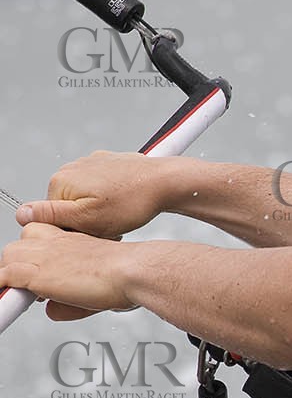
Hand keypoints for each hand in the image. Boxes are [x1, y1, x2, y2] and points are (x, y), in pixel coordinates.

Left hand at [0, 223, 134, 320]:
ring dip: (8, 278)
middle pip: (15, 249)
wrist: (129, 271)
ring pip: (6, 260)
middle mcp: (51, 243)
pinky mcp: (35, 273)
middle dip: (15, 268)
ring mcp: (41, 257)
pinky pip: (4, 278)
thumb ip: (67, 301)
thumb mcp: (92, 290)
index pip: (34, 239)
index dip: (30, 258)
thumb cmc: (122, 276)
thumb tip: (52, 311)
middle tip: (26, 288)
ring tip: (17, 297)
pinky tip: (6, 302)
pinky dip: (2, 291)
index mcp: (67, 240)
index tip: (34, 275)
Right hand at [14, 150, 175, 237]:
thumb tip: (21, 214)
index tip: (93, 234)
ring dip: (100, 214)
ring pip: (85, 201)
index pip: (53, 218)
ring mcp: (89, 164)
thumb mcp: (88, 218)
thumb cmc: (132, 201)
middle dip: (87, 223)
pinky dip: (110, 200)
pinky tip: (125, 204)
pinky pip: (100, 189)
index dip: (74, 232)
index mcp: (60, 182)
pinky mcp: (105, 164)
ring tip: (120, 215)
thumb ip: (51, 216)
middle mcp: (70, 169)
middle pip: (69, 209)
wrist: (163, 182)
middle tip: (110, 228)